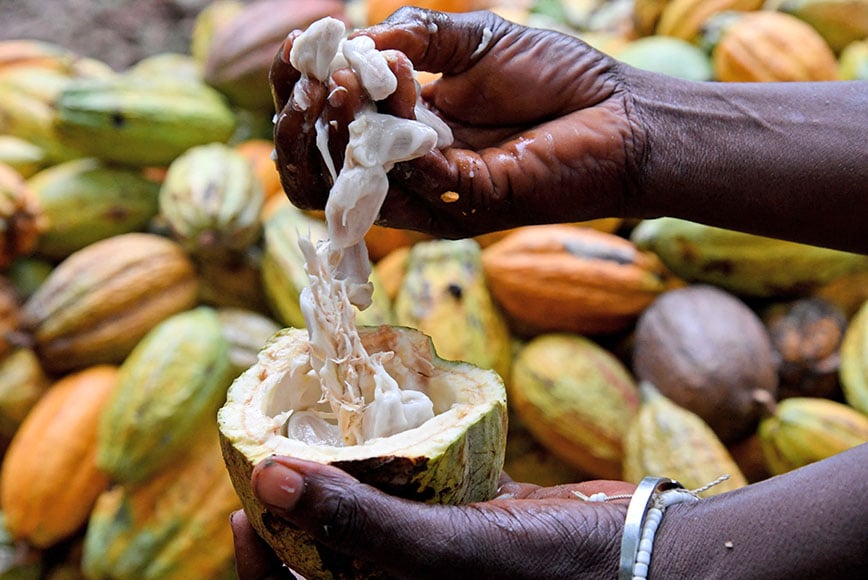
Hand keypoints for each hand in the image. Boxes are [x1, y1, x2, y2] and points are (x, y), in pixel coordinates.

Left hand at [230, 456, 632, 579]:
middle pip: (333, 559)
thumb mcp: (444, 555)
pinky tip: (398, 422)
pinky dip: (410, 462)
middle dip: (304, 514)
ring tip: (328, 432)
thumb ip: (356, 520)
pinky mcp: (478, 523)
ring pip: (378, 522)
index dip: (264, 570)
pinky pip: (428, 492)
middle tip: (279, 458)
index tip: (246, 512)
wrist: (644, 561)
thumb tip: (267, 480)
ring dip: (352, 481)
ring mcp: (446, 559)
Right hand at [270, 8, 643, 237]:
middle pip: (313, 175)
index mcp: (399, 134)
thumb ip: (412, 37)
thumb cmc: (556, 80)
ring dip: (337, 126)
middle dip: (297, 125)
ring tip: (344, 81)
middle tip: (315, 79)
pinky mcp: (464, 204)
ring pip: (348, 186)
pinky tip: (405, 81)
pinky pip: (407, 176)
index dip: (295, 96)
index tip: (298, 52)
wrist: (623, 116)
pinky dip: (395, 125)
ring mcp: (432, 196)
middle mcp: (405, 173)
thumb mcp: (472, 41)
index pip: (321, 132)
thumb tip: (353, 44)